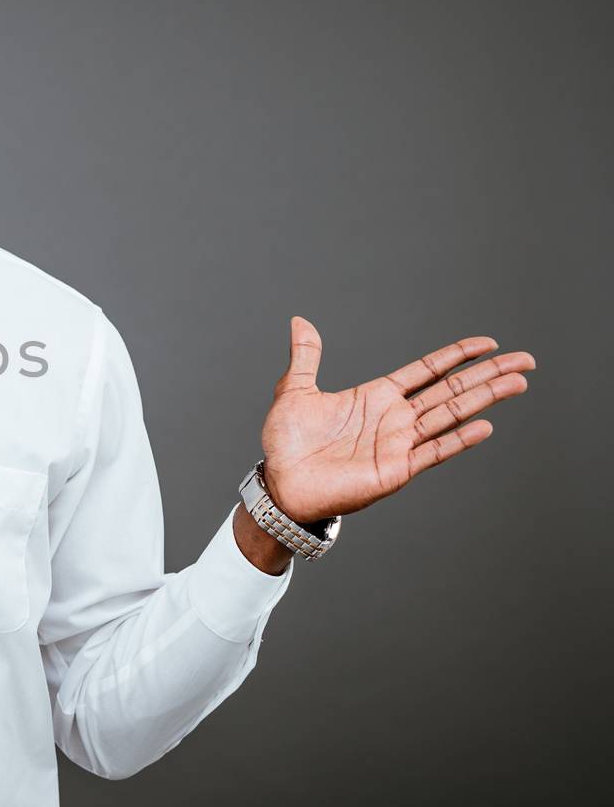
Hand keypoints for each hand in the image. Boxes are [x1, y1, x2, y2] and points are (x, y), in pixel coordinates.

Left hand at [258, 316, 536, 524]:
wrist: (281, 485)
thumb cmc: (288, 443)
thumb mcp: (295, 391)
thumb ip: (307, 357)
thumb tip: (300, 321)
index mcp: (377, 397)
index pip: (427, 370)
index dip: (456, 355)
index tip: (487, 342)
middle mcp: (395, 418)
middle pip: (451, 389)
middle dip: (489, 374)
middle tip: (525, 359)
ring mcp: (400, 444)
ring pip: (452, 415)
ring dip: (485, 398)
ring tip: (518, 382)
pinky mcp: (397, 469)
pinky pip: (434, 451)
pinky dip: (459, 438)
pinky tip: (485, 425)